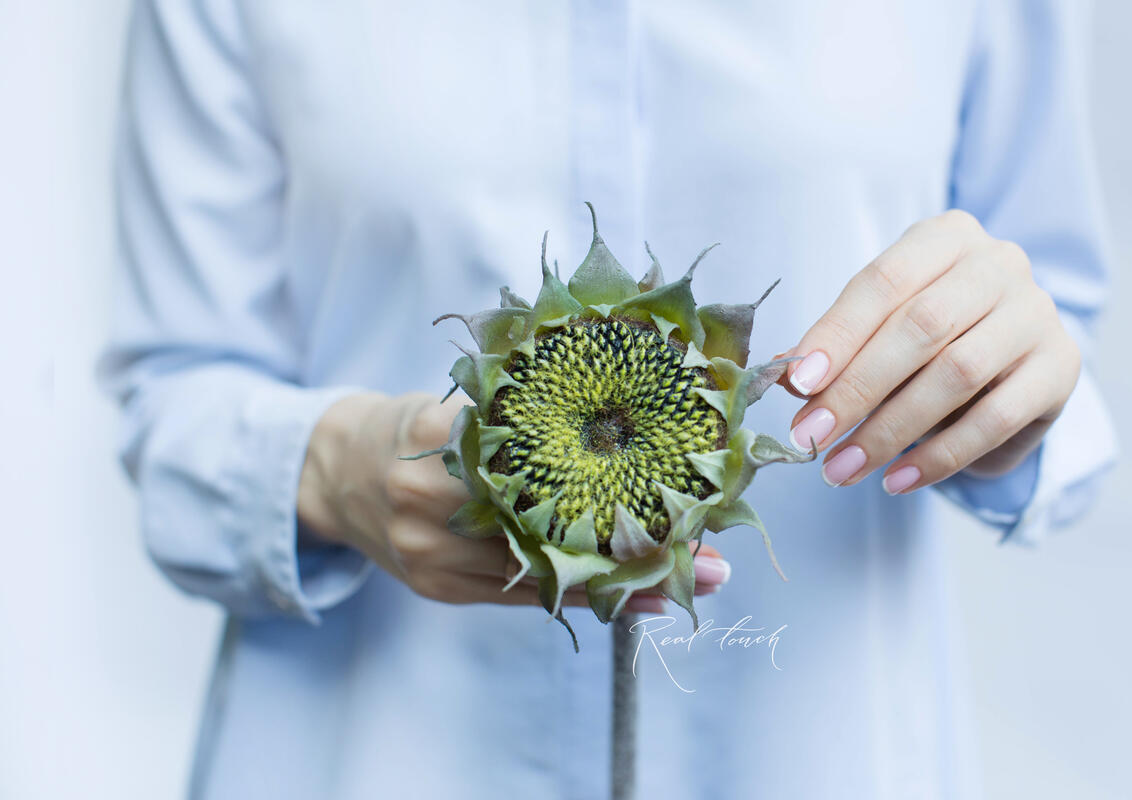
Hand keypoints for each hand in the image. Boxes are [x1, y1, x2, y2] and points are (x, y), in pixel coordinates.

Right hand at [298, 392, 731, 609]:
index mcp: (438, 439)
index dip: (612, 481)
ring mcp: (432, 556)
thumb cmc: (407, 423)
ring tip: (696, 582)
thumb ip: (517, 411)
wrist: (331, 473)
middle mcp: (430, 504)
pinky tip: (636, 599)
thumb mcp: (454, 397)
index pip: (538, 464)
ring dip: (624, 584)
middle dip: (637, 546)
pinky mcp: (439, 588)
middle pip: (551, 532)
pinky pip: (522, 598)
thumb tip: (622, 415)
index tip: (680, 487)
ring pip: (544, 577)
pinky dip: (582, 599)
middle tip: (712, 555)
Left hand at [778, 209, 1080, 493]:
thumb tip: (784, 375)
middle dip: (857, 388)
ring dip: (890, 430)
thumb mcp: (879, 330)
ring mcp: (1037, 313)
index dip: (837, 334)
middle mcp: (999, 264)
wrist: (1009, 368)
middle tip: (812, 437)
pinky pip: (995, 419)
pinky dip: (939, 456)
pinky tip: (897, 480)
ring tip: (842, 469)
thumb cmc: (929, 340)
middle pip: (921, 326)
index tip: (797, 385)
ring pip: (957, 373)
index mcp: (946, 237)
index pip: (884, 281)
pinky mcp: (1060, 368)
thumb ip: (837, 347)